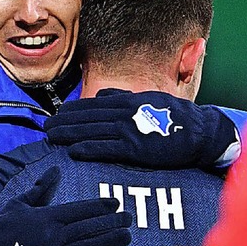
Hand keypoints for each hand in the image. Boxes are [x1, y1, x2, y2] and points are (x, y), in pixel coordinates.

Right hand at [0, 167, 130, 245]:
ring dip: (110, 242)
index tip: (116, 204)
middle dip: (112, 222)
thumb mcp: (20, 202)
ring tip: (127, 238)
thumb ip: (41, 188)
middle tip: (129, 220)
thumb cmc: (1, 227)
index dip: (101, 206)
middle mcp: (55, 234)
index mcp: (48, 216)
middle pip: (90, 227)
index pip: (81, 209)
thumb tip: (55, 171)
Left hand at [45, 89, 238, 169]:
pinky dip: (89, 148)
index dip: (73, 111)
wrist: (200, 132)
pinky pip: (108, 148)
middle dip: (64, 122)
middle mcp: (126, 113)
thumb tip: (102, 95)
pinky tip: (74, 150)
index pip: (93, 105)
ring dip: (69, 134)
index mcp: (128, 101)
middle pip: (88, 117)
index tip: (57, 114)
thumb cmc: (176, 117)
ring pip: (93, 131)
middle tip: (45, 127)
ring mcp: (131, 130)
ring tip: (52, 138)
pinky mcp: (137, 148)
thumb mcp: (149, 99)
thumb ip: (124, 97)